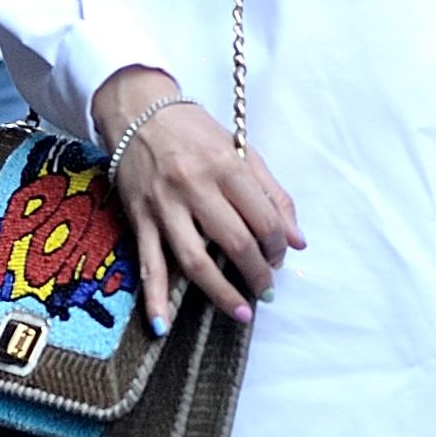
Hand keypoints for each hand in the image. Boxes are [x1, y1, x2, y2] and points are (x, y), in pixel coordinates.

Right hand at [93, 68, 302, 331]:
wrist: (137, 110)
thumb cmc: (195, 132)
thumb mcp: (241, 151)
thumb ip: (273, 194)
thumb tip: (298, 241)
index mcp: (226, 166)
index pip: (263, 219)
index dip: (278, 246)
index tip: (280, 257)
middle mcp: (195, 186)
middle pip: (235, 242)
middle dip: (257, 273)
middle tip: (266, 289)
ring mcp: (164, 205)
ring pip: (195, 260)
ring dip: (221, 292)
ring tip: (242, 312)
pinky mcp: (139, 218)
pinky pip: (148, 263)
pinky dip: (154, 297)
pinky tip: (161, 325)